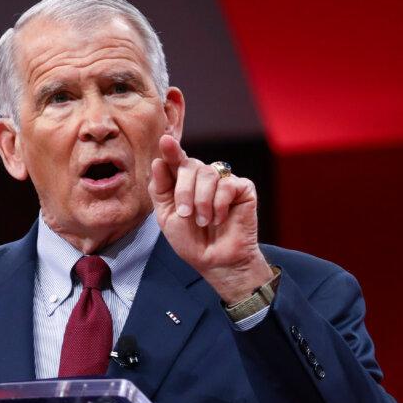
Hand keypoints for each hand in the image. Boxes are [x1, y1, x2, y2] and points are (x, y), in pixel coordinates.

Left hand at [149, 135, 273, 302]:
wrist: (215, 261)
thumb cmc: (191, 241)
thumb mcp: (166, 217)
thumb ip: (161, 189)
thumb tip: (158, 161)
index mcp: (182, 181)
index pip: (175, 159)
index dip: (171, 149)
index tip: (166, 140)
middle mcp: (203, 177)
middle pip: (190, 164)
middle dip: (184, 191)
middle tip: (186, 215)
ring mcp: (223, 181)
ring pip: (209, 173)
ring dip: (202, 201)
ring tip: (203, 222)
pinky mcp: (243, 188)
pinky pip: (228, 184)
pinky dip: (219, 204)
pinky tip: (220, 219)